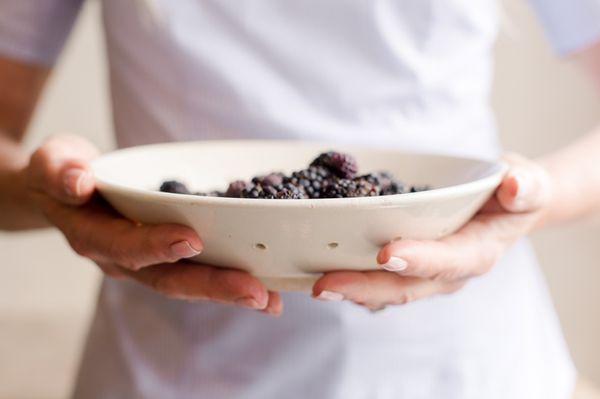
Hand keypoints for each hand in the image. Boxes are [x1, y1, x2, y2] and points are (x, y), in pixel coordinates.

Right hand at [25, 134, 282, 315]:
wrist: (69, 191)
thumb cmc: (64, 173)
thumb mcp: (53, 163)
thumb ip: (60, 170)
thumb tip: (79, 180)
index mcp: (95, 236)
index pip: (125, 246)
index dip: (156, 245)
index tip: (191, 239)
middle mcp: (124, 259)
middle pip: (168, 279)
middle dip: (212, 286)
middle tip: (255, 292)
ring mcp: (148, 263)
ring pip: (189, 284)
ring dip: (229, 292)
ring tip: (269, 299)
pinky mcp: (170, 258)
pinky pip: (201, 273)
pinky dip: (233, 283)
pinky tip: (269, 291)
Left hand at [312, 154, 552, 310]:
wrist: (503, 208)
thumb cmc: (512, 195)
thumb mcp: (528, 184)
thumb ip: (527, 186)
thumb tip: (514, 185)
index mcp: (475, 253)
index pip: (446, 260)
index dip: (419, 259)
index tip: (387, 254)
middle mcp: (446, 272)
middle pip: (403, 287)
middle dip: (364, 288)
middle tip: (324, 286)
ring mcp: (423, 275)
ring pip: (384, 290)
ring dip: (349, 291)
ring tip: (315, 287)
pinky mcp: (405, 268)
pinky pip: (376, 280)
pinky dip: (349, 279)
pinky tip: (317, 274)